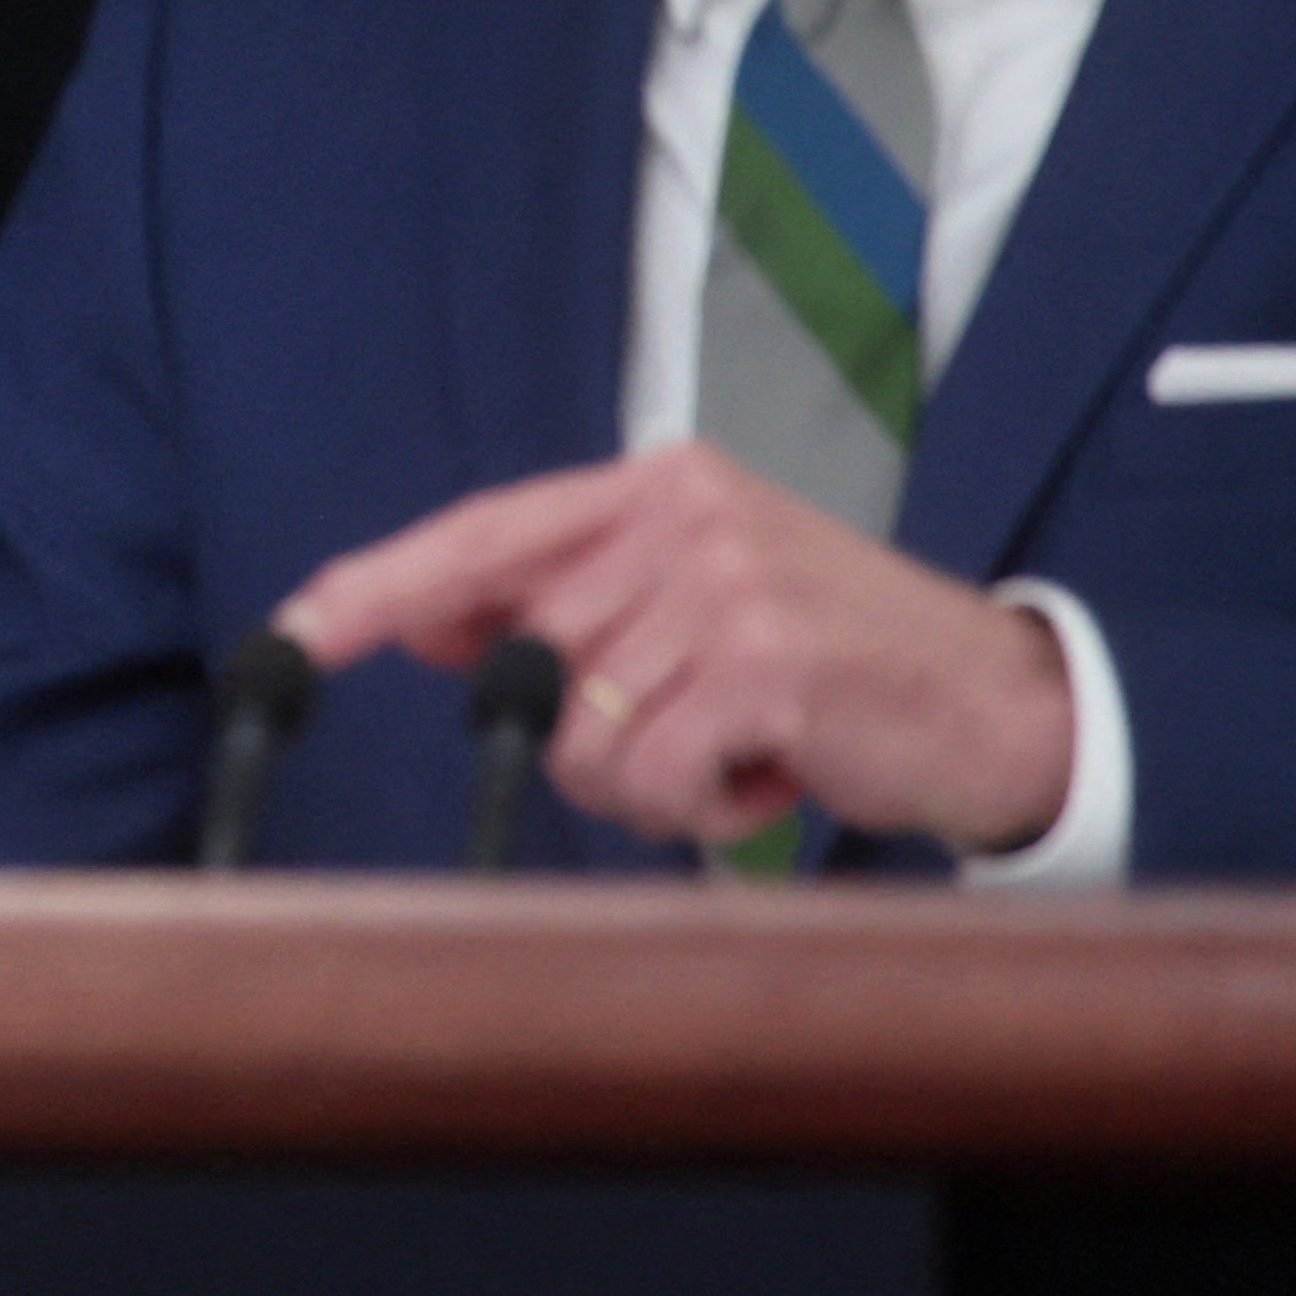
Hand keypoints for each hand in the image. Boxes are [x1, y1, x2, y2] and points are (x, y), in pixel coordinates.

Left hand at [275, 442, 1075, 853]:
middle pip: (527, 662)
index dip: (380, 585)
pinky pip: (651, 775)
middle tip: (697, 736)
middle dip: (588, 737)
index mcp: (658, 487)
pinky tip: (775, 774)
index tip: (293, 629)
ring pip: (580, 735)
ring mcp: (724, 581)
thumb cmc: (837, 670)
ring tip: (744, 749)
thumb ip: (574, 607)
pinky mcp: (762, 659)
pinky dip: (703, 808)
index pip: (484, 532)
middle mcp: (682, 514)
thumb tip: (427, 627)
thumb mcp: (698, 608)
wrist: (1003, 707)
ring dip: (651, 781)